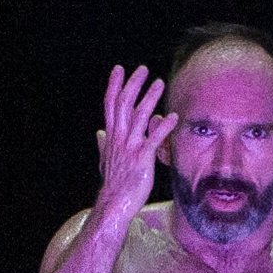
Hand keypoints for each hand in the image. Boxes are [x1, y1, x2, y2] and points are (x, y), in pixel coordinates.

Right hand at [95, 64, 171, 213]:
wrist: (114, 203)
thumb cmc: (113, 182)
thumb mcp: (105, 160)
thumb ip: (104, 144)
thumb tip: (99, 133)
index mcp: (112, 136)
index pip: (111, 105)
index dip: (114, 86)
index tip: (118, 69)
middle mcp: (119, 138)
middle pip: (124, 104)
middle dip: (133, 85)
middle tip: (142, 69)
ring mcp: (131, 147)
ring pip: (139, 116)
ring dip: (150, 98)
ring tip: (160, 83)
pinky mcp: (142, 158)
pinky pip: (154, 139)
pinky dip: (163, 127)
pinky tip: (173, 117)